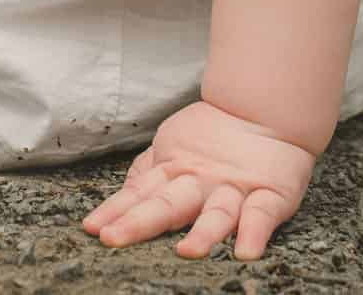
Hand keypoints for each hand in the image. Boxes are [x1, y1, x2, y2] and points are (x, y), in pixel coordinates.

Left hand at [82, 100, 315, 259]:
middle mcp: (200, 183)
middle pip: (168, 204)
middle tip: (113, 239)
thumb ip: (146, 173)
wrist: (264, 110)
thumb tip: (117, 197)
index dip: (115, 210)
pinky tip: (246, 252)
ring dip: (203, 233)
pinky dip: (255, 232)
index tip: (92, 228)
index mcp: (175, 172)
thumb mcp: (172, 149)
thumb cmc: (213, 137)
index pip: (139, 194)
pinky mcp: (271, 194)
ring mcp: (234, 188)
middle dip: (140, 222)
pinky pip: (262, 215)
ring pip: (216, 213)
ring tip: (189, 251)